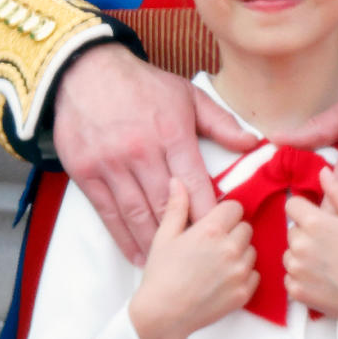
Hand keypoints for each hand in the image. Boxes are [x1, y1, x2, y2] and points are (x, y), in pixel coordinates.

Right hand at [52, 43, 256, 263]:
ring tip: (170, 266)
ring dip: (154, 244)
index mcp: (171, 133)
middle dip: (185, 236)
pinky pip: (109, 213)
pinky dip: (124, 238)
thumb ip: (220, 122)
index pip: (195, 183)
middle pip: (168, 205)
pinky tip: (137, 254)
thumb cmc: (143, 85)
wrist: (86, 72)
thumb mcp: (187, 94)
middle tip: (200, 259)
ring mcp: (112, 164)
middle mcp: (141, 152)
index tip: (220, 234)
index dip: (208, 213)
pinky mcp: (87, 173)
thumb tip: (251, 144)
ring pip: (138, 214)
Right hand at [129, 180, 257, 338]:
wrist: (162, 315)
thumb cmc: (161, 276)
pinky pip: (255, 274)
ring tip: (218, 263)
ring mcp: (239, 272)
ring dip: (240, 253)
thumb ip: (177, 206)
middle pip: (246, 227)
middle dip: (233, 232)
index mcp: (211, 230)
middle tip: (214, 245)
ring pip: (252, 250)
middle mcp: (230, 249)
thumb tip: (178, 182)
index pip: (235, 207)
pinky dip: (244, 275)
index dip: (224, 214)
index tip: (215, 223)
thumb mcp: (164, 236)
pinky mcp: (244, 293)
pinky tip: (224, 279)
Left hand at [284, 168, 337, 328]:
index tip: (320, 219)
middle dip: (306, 233)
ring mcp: (296, 270)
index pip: (291, 205)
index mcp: (313, 222)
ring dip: (302, 256)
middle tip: (330, 244)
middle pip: (292, 230)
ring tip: (328, 262)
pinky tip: (323, 278)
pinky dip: (302, 278)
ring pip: (290, 254)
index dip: (305, 209)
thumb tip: (322, 172)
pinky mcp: (296, 291)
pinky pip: (290, 278)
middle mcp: (299, 245)